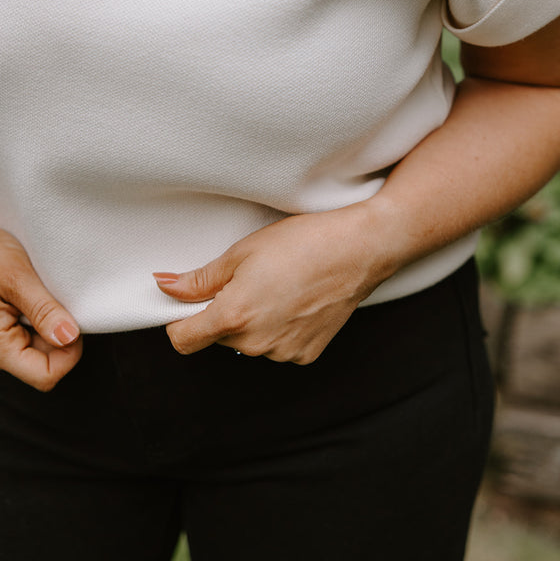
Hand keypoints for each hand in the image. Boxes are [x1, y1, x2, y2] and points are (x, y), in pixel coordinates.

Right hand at [0, 230, 81, 390]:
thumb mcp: (14, 275)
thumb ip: (41, 309)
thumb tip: (69, 337)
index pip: (46, 375)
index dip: (68, 353)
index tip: (73, 320)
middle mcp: (1, 345)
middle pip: (48, 361)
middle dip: (62, 333)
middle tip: (59, 298)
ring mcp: (7, 334)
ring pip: (45, 345)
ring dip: (54, 320)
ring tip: (45, 290)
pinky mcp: (10, 321)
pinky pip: (37, 328)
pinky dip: (46, 311)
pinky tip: (41, 289)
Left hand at [155, 204, 390, 364]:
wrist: (357, 249)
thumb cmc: (303, 242)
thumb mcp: (242, 252)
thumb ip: (200, 278)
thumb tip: (164, 286)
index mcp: (234, 315)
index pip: (183, 339)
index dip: (178, 320)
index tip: (187, 304)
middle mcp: (256, 343)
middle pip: (217, 336)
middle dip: (222, 313)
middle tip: (248, 279)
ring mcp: (283, 353)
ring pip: (248, 343)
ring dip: (251, 322)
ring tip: (277, 286)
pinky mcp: (305, 355)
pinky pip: (276, 347)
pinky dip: (278, 329)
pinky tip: (295, 301)